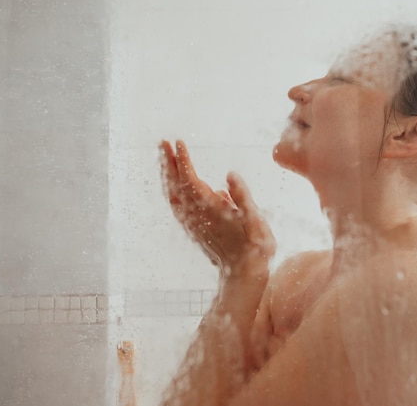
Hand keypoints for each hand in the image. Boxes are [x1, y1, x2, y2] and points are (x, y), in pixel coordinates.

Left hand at [159, 140, 275, 277]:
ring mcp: (193, 223)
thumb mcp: (254, 218)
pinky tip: (174, 186)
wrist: (243, 274)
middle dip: (168, 162)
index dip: (183, 160)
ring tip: (166, 158)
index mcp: (209, 208)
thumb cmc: (253, 245)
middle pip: (175, 185)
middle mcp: (196, 215)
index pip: (189, 179)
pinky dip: (172, 191)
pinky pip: (177, 206)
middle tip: (162, 143)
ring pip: (173, 195)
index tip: (178, 142)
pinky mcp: (194, 229)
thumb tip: (230, 174)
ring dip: (168, 176)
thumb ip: (241, 194)